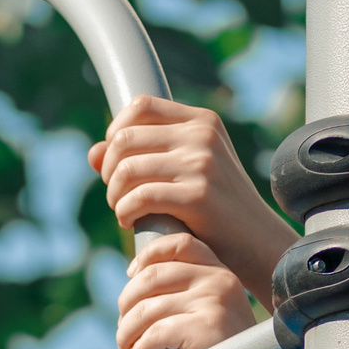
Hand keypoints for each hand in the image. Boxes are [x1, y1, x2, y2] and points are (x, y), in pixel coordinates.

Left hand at [88, 96, 295, 304]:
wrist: (256, 241)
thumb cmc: (214, 209)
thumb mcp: (183, 172)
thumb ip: (140, 156)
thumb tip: (92, 153)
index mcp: (201, 121)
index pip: (139, 107)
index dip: (115, 133)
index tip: (117, 164)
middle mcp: (202, 135)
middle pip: (124, 139)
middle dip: (109, 171)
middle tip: (117, 195)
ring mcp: (201, 163)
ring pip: (126, 170)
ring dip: (114, 197)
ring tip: (124, 212)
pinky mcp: (197, 196)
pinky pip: (137, 198)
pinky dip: (124, 213)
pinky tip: (132, 223)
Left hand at [115, 232, 258, 348]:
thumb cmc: (217, 348)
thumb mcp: (205, 308)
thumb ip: (180, 292)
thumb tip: (130, 288)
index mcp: (217, 269)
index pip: (177, 244)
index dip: (146, 256)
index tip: (130, 276)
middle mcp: (218, 278)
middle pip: (151, 277)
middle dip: (125, 305)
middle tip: (123, 331)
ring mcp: (214, 300)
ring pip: (147, 308)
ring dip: (125, 333)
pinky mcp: (207, 326)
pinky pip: (155, 333)